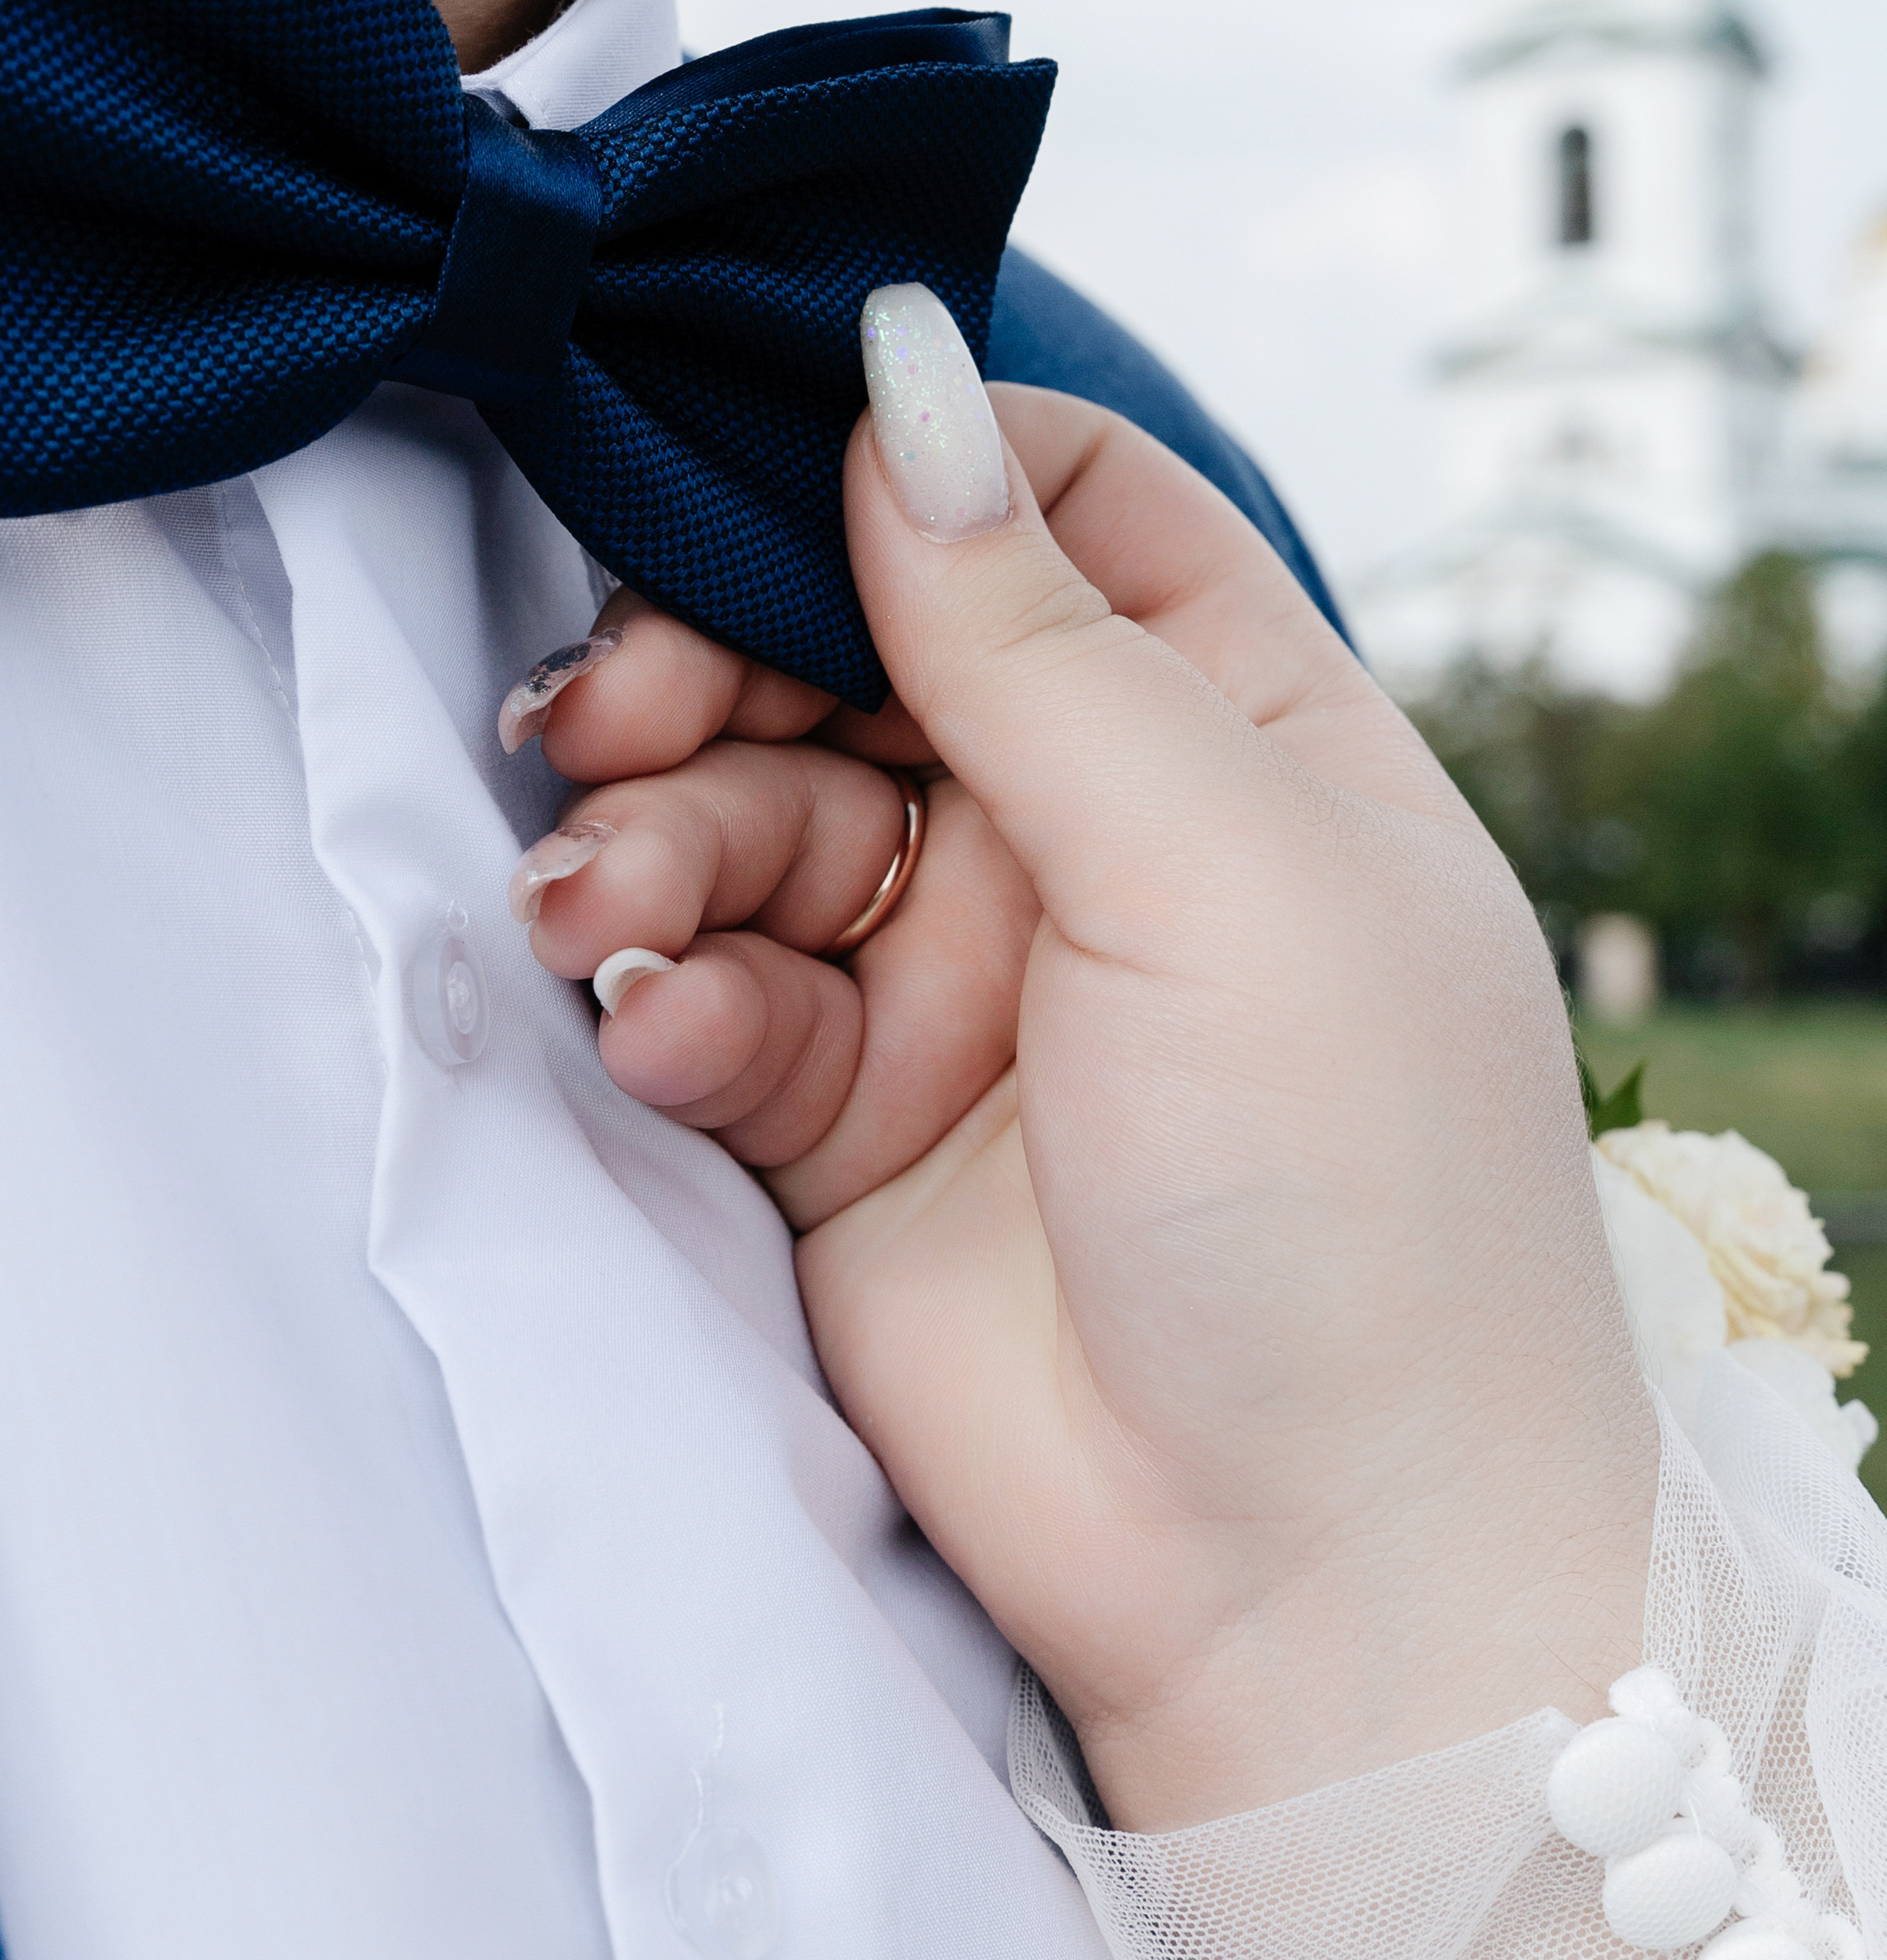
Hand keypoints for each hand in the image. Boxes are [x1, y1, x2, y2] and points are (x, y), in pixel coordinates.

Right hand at [527, 334, 1654, 1832]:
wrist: (1311, 1578)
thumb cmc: (1351, 1195)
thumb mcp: (1218, 858)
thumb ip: (1032, 630)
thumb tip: (900, 381)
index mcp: (1237, 728)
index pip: (1059, 509)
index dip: (907, 466)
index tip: (755, 460)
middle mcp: (1091, 831)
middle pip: (852, 649)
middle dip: (716, 661)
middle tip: (619, 712)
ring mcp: (960, 977)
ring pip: (748, 815)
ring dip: (655, 837)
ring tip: (609, 904)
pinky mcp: (842, 1119)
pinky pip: (709, 993)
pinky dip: (663, 992)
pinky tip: (663, 1025)